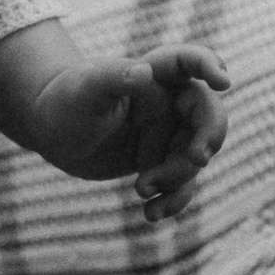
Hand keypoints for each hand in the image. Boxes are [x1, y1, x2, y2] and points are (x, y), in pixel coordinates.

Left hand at [32, 44, 229, 218]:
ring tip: (141, 189)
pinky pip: (180, 183)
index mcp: (153, 72)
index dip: (210, 65)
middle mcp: (168, 101)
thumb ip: (113, 78)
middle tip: (196, 158)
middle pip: (207, 113)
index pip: (189, 60)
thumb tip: (142, 72)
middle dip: (209, 135)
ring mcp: (167, 133)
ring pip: (195, 155)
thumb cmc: (66, 100)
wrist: (51, 134)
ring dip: (177, 176)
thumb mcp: (86, 89)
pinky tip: (151, 213)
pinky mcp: (160, 161)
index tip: (223, 81)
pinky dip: (172, 200)